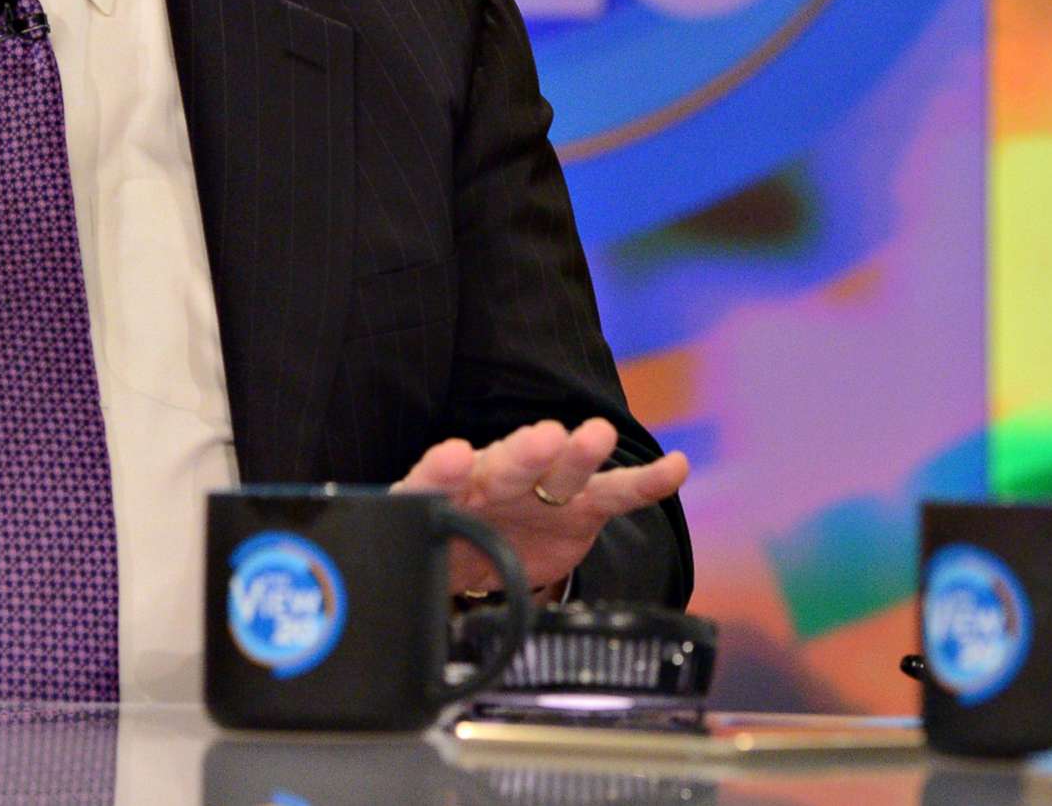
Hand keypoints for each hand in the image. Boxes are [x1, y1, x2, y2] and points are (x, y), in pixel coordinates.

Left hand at [394, 418, 688, 595]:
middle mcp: (495, 481)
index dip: (443, 470)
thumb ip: (408, 568)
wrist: (475, 545)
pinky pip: (615, 493)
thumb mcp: (417, 556)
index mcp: (445, 492)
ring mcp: (542, 490)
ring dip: (579, 453)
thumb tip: (376, 616)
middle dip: (524, 454)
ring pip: (561, 470)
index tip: (453, 456)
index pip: (435, 478)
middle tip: (543, 439)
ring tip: (596, 436)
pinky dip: (644, 482)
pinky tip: (674, 467)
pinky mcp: (581, 507)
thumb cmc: (442, 540)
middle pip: (508, 466)